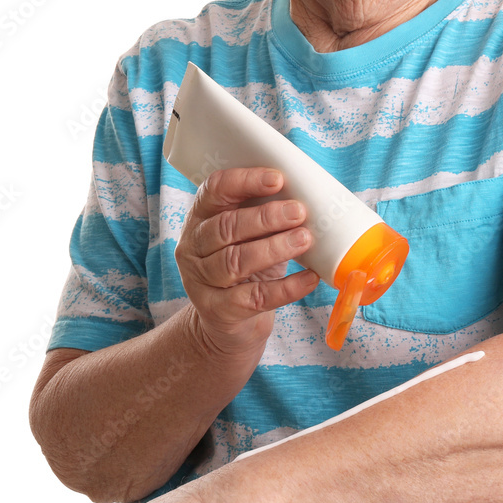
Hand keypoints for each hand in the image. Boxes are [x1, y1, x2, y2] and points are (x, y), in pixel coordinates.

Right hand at [176, 167, 318, 353]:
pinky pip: (255, 297)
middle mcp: (193, 246)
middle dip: (266, 217)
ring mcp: (201, 280)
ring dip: (274, 248)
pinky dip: (286, 287)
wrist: (227, 324)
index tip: (278, 179)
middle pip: (226, 226)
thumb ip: (265, 215)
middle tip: (299, 212)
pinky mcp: (217, 311)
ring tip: (304, 240)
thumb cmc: (246, 266)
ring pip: (236, 261)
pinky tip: (309, 278)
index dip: (245, 181)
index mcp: (200, 217)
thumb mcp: (249, 236)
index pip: (214, 190)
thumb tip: (308, 197)